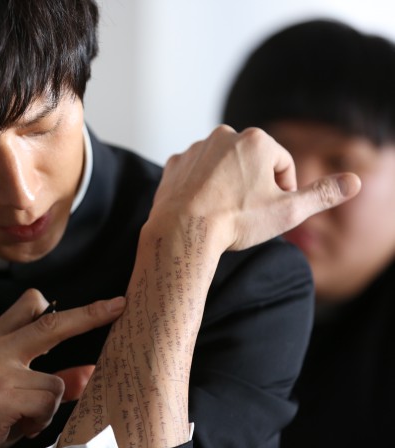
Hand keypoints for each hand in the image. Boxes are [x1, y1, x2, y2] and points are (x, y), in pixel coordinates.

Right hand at [0, 289, 125, 447]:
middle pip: (51, 322)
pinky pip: (46, 405)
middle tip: (118, 305)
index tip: (101, 305)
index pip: (31, 305)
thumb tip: (89, 373)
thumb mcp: (11, 390)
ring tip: (27, 418)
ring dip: (49, 407)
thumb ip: (50, 378)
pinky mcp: (1, 397)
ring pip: (55, 382)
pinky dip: (41, 422)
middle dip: (89, 315)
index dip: (67, 306)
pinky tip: (21, 428)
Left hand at [151, 125, 360, 251]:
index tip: (271, 211)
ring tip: (224, 211)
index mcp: (256, 140)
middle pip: (252, 163)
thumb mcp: (288, 211)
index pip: (282, 164)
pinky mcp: (175, 163)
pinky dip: (201, 187)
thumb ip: (322, 194)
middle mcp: (224, 135)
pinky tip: (203, 207)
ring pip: (223, 167)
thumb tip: (352, 182)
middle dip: (254, 185)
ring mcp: (196, 148)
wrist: (182, 232)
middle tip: (247, 213)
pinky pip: (196, 174)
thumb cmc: (235, 221)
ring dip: (228, 184)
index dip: (282, 191)